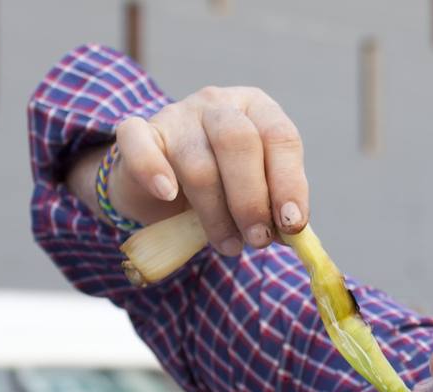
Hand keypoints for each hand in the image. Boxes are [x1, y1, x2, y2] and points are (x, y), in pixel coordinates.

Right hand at [108, 86, 308, 253]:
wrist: (166, 189)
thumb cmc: (225, 191)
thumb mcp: (258, 194)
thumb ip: (276, 207)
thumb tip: (294, 233)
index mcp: (258, 111)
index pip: (280, 136)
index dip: (289, 183)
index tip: (291, 224)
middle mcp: (218, 105)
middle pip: (238, 142)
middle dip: (251, 201)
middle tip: (258, 239)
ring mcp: (176, 114)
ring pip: (198, 165)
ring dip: (216, 216)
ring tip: (228, 245)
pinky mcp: (138, 133)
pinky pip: (140, 145)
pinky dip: (152, 170)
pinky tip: (168, 195)